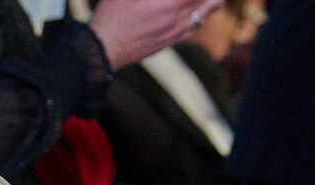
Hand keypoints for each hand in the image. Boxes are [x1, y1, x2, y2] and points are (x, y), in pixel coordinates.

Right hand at [88, 0, 226, 68]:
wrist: (103, 50)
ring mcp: (176, 32)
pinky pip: (193, 26)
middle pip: (210, 0)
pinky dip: (200, 14)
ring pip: (206, 13)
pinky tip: (197, 11)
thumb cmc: (112, 16)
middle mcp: (178, 17)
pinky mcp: (169, 42)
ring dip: (211, 0)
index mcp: (169, 2)